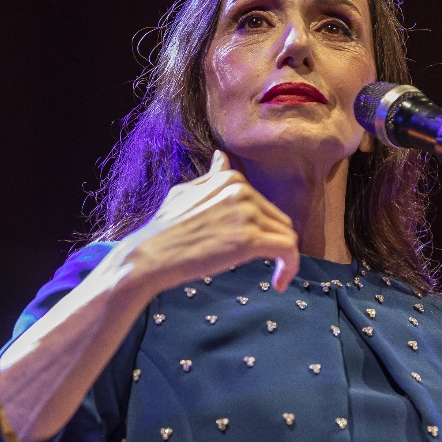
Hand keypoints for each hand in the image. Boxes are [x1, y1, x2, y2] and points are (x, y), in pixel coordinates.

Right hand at [120, 150, 300, 293]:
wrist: (151, 254)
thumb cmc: (164, 229)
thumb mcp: (186, 192)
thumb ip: (211, 177)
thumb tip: (221, 157)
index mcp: (231, 179)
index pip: (264, 206)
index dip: (264, 230)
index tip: (255, 250)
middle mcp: (243, 191)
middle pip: (279, 221)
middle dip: (275, 245)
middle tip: (267, 267)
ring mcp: (247, 213)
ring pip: (287, 236)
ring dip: (285, 260)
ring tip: (276, 278)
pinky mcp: (250, 239)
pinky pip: (288, 250)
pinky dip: (290, 268)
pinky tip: (279, 283)